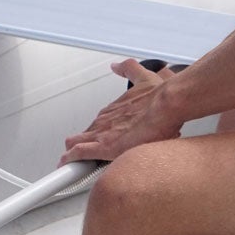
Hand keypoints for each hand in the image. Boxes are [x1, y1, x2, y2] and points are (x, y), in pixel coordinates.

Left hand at [62, 60, 189, 163]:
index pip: (96, 125)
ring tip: (72, 166)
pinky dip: (71, 161)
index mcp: (112, 111)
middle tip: (81, 159)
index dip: (93, 135)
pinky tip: (69, 167)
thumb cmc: (159, 97)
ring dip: (73, 156)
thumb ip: (129, 69)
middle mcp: (104, 122)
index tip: (92, 141)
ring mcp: (102, 135)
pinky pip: (78, 154)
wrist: (165, 106)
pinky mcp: (104, 147)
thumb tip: (119, 66)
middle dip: (81, 147)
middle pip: (83, 136)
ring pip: (76, 145)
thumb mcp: (143, 78)